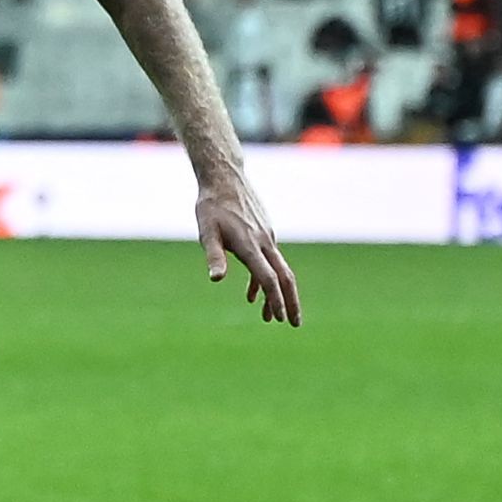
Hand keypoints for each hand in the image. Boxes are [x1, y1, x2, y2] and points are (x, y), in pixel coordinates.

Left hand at [196, 173, 302, 326]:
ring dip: (277, 294)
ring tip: (271, 318)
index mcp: (250, 245)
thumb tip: (216, 279)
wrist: (225, 177)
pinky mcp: (264, 233)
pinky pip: (269, 261)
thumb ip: (214, 256)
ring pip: (279, 270)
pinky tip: (251, 295)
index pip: (267, 277)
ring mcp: (266, 237)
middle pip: (284, 277)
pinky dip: (263, 279)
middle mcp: (263, 242)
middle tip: (294, 324)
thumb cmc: (212, 206)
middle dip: (290, 302)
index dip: (274, 299)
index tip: (279, 318)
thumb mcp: (207, 232)